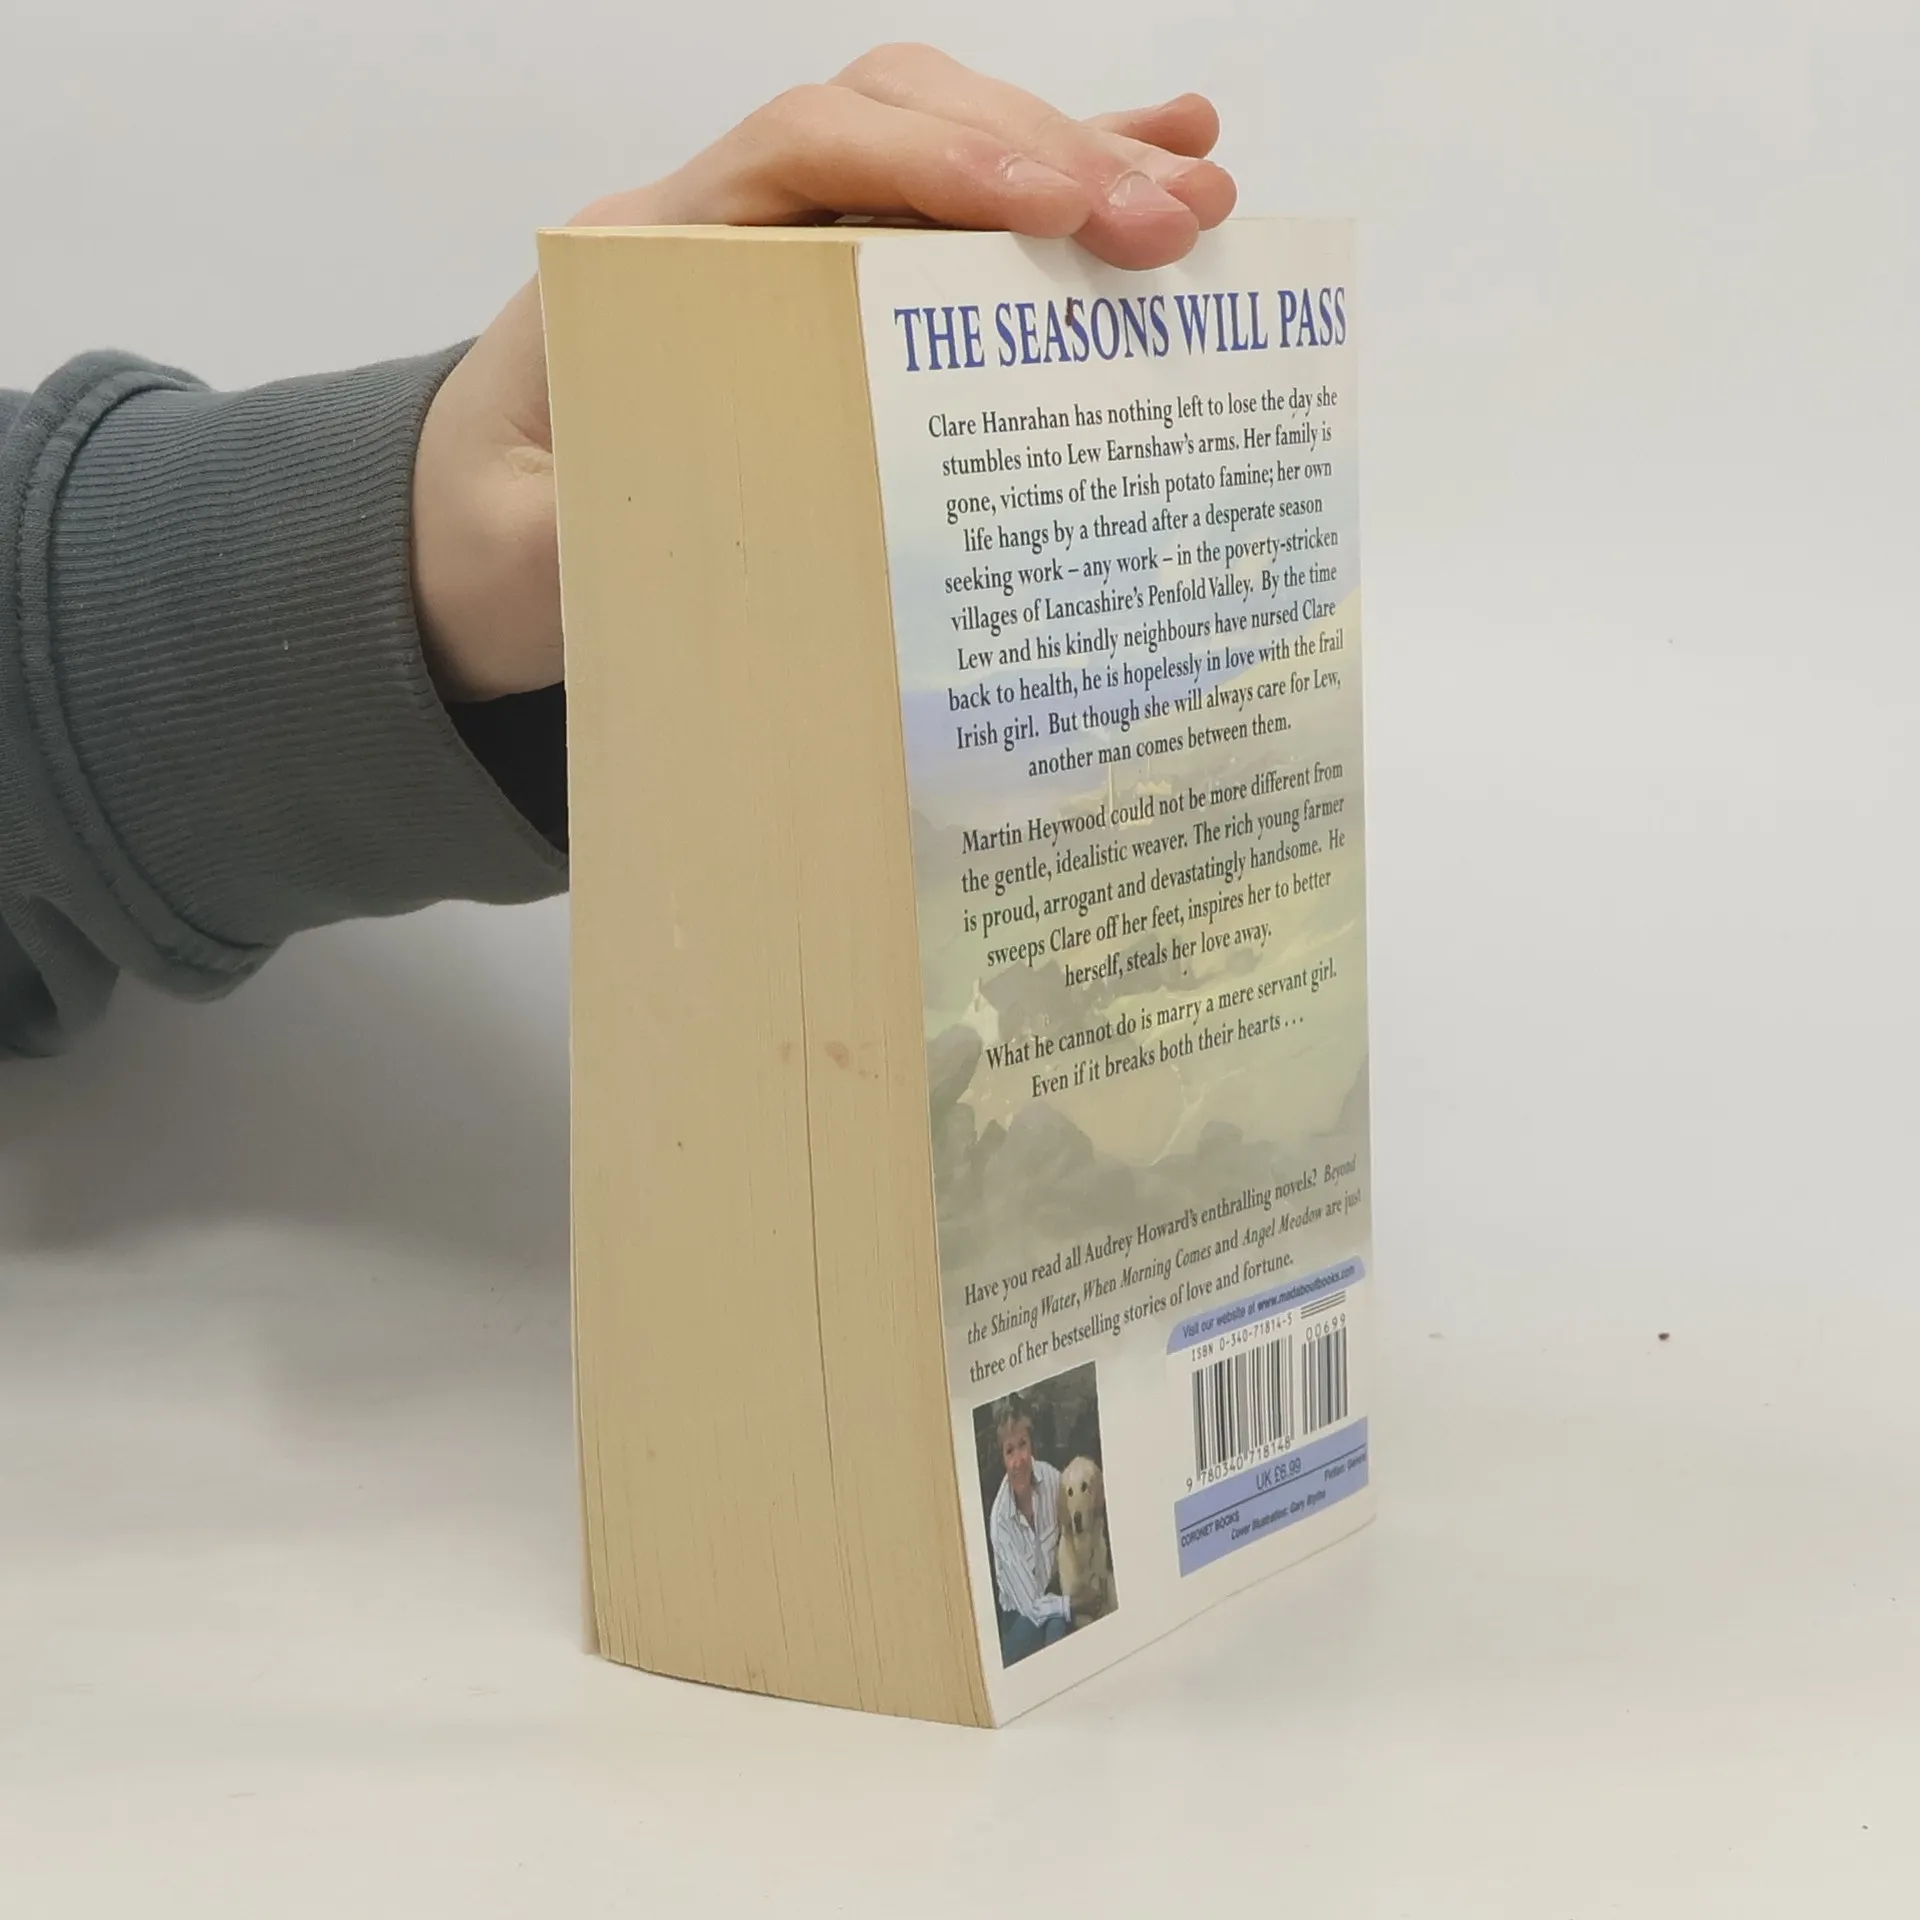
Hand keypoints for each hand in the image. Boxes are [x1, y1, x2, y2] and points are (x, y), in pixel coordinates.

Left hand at [411, 44, 1236, 701]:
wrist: (466, 540)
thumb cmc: (497, 539)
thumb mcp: (522, 549)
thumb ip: (590, 525)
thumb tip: (720, 514)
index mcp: (647, 253)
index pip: (804, 148)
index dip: (938, 159)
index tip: (1058, 207)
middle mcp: (728, 224)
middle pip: (900, 127)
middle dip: (1044, 154)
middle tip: (1171, 222)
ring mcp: (791, 253)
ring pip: (946, 161)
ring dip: (1077, 164)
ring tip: (1203, 199)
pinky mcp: (836, 301)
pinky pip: (951, 229)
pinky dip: (1051, 195)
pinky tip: (1156, 165)